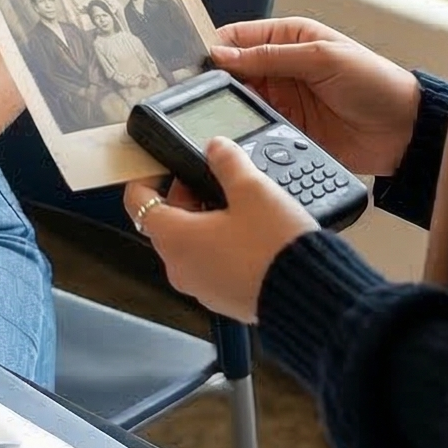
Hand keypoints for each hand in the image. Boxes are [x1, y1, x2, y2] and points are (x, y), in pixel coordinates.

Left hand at [125, 138, 315, 321]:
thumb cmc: (275, 247)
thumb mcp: (252, 190)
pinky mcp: (225, 299)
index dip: (146, 178)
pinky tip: (252, 235)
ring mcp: (202, 288)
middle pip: (166, 222)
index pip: (138, 201)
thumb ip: (227, 162)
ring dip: (207, 221)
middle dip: (186, 197)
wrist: (310, 296)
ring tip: (241, 206)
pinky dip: (222, 246)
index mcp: (175, 238)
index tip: (161, 166)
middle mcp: (180, 267)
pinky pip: (212, 265)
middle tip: (215, 181)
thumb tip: (216, 147)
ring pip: (191, 244)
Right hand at [209, 17, 420, 178]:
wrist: (404, 131)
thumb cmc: (376, 83)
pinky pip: (255, 128)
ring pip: (239, 101)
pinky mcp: (286, 129)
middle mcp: (280, 68)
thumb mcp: (322, 57)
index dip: (215, 47)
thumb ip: (271, 55)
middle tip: (201, 92)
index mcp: (289, 39)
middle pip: (232, 70)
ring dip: (229, 107)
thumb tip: (223, 53)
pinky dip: (244, 130)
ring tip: (217, 112)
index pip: (238, 37)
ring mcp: (282, 101)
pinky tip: (237, 132)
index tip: (197, 63)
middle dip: (216, 79)